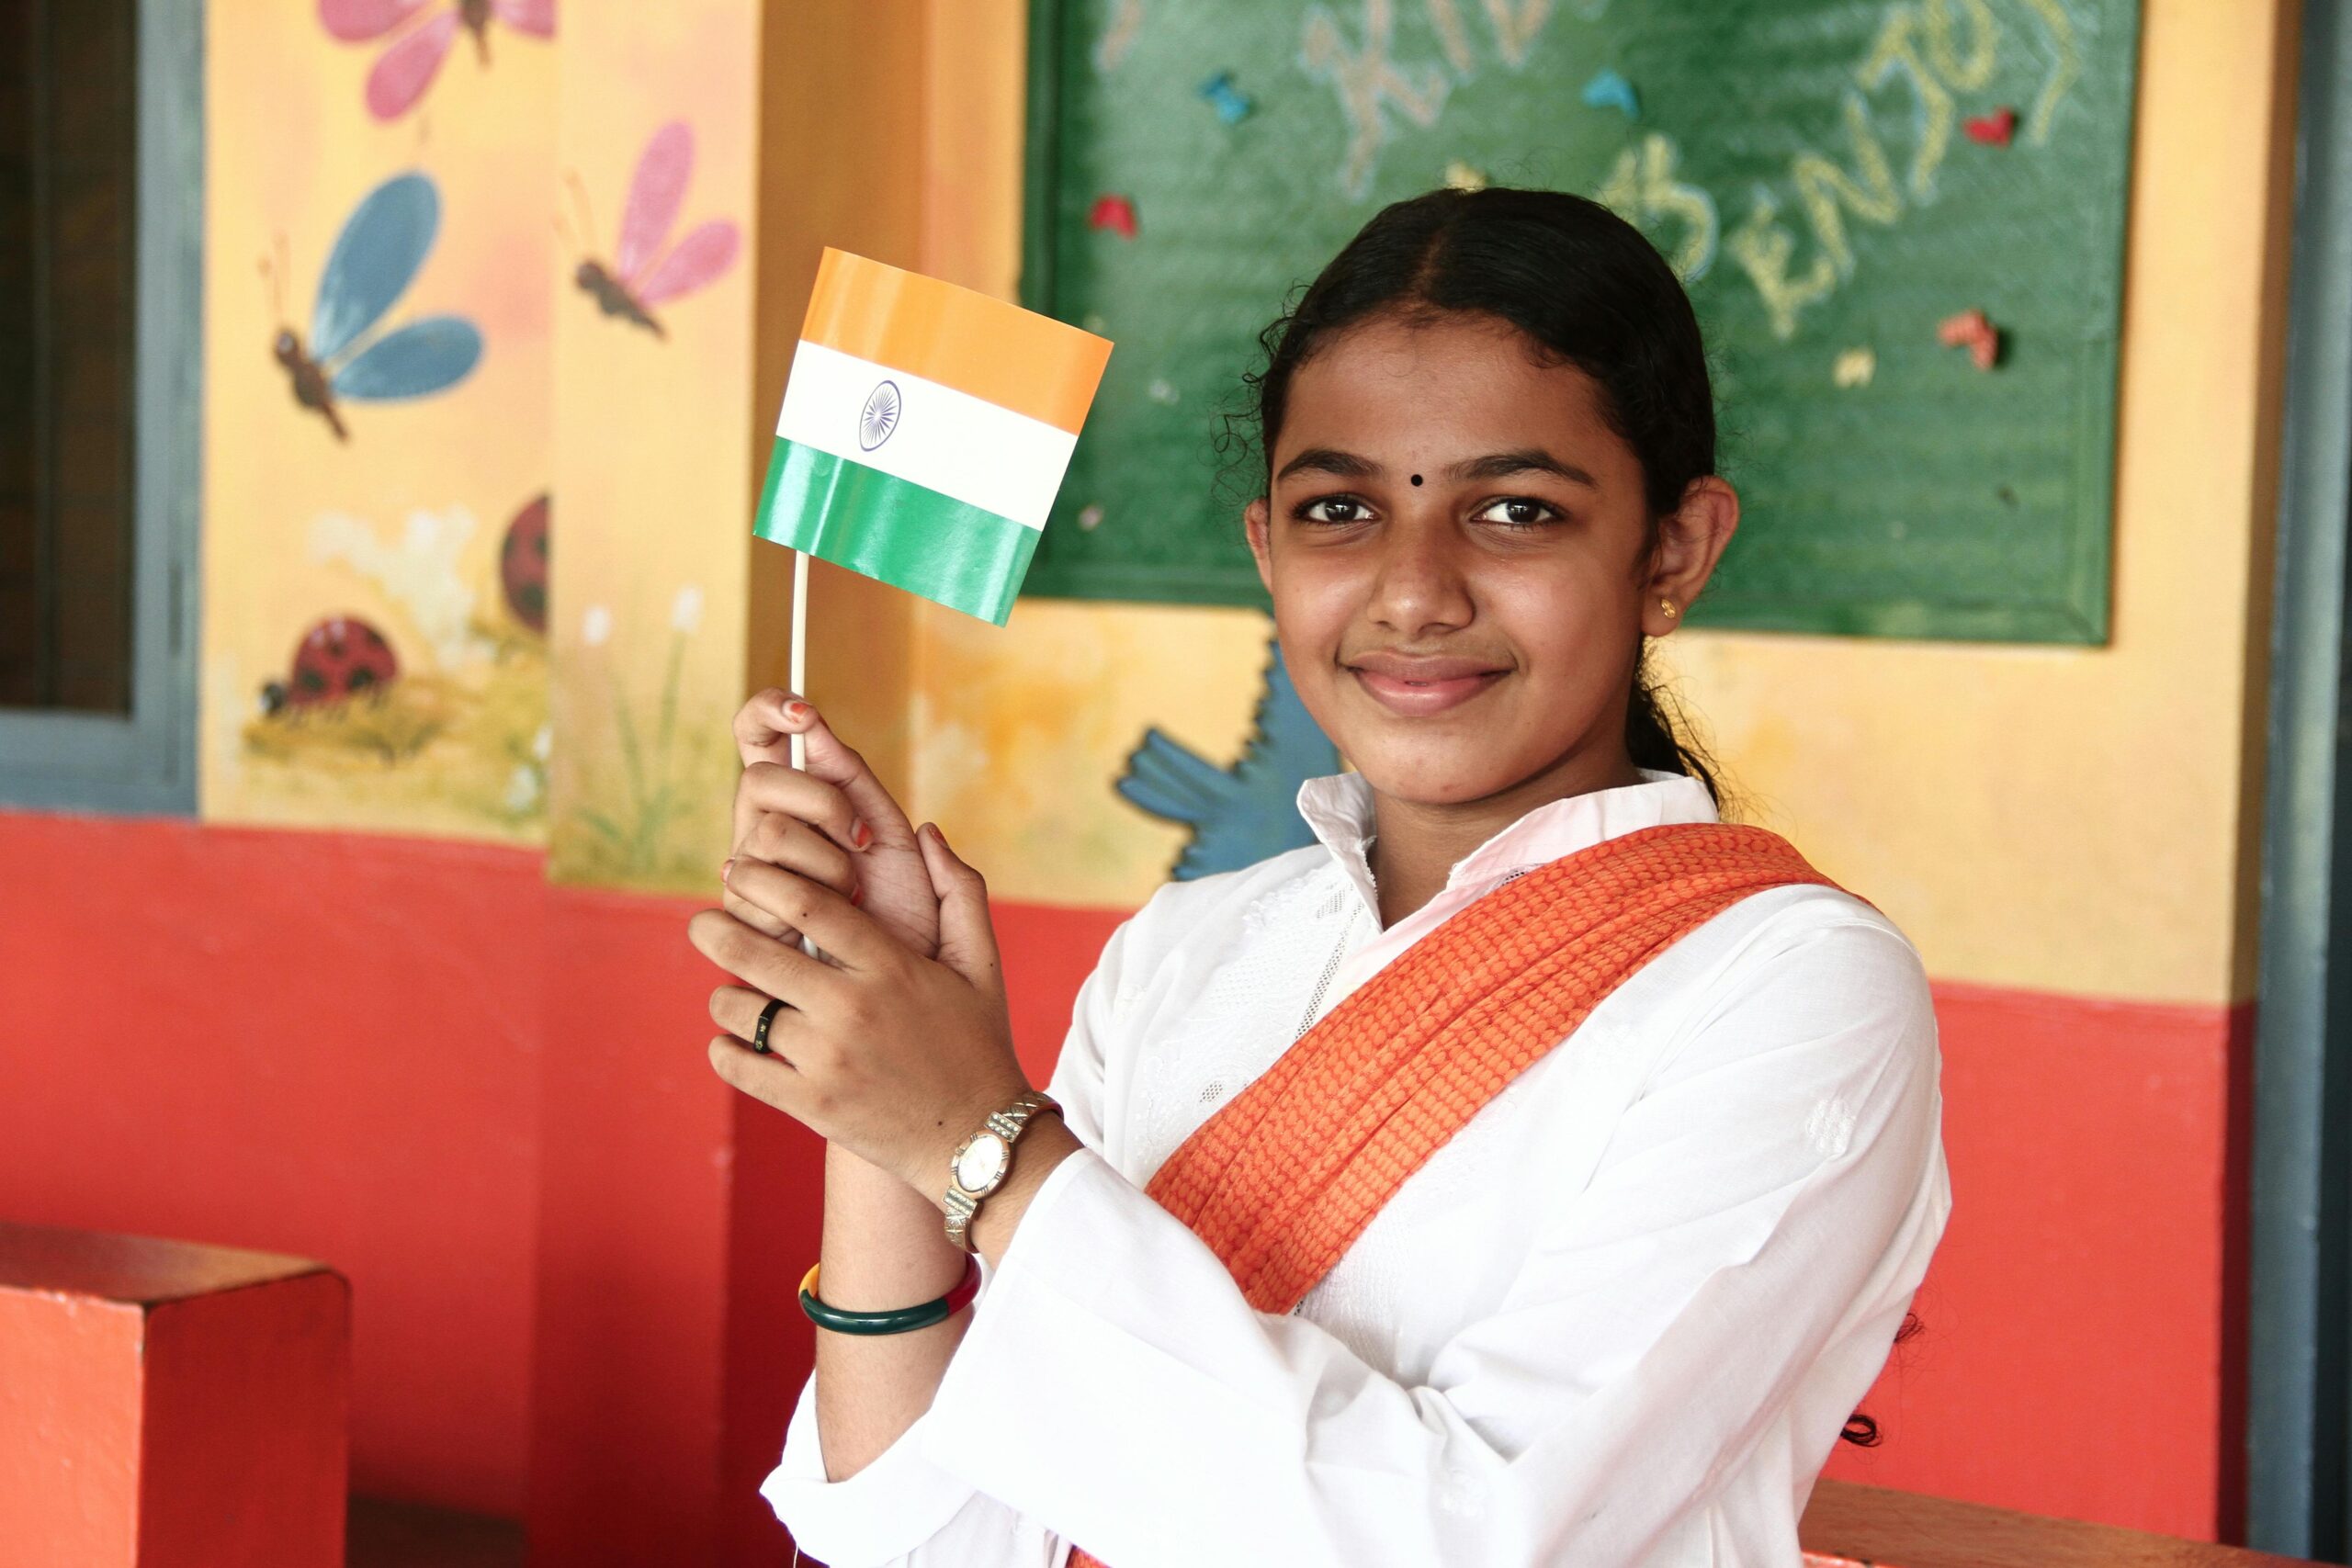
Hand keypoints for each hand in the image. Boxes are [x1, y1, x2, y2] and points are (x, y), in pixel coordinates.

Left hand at [694, 821, 1028, 1194]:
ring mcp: (828, 1059)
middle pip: (756, 951)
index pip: (809, 904)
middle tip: (702, 922)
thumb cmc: (978, 1044)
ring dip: (726, 996)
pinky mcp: (811, 1105)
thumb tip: (926, 831)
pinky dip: (725, 1050)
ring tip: (733, 993)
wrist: (979, 1139)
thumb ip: (960, 892)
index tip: (739, 868)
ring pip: (741, 1009)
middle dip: (715, 929)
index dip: (764, 878)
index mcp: (890, 965)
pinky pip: (739, 1066)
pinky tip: (734, 1041)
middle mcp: (853, 1008)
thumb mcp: (982, 964)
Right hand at [728, 689, 940, 960]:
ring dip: (827, 861)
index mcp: (796, 801)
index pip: (756, 737)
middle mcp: (762, 829)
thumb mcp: (888, 835)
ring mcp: (747, 871)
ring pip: (768, 829)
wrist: (903, 980)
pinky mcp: (743, 913)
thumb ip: (854, 780)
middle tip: (860, 840)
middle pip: (759, 778)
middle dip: (823, 804)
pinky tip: (831, 920)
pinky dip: (815, 894)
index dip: (766, 712)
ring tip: (852, 893)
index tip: (803, 713)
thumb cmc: (900, 911)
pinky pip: (761, 880)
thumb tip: (814, 725)